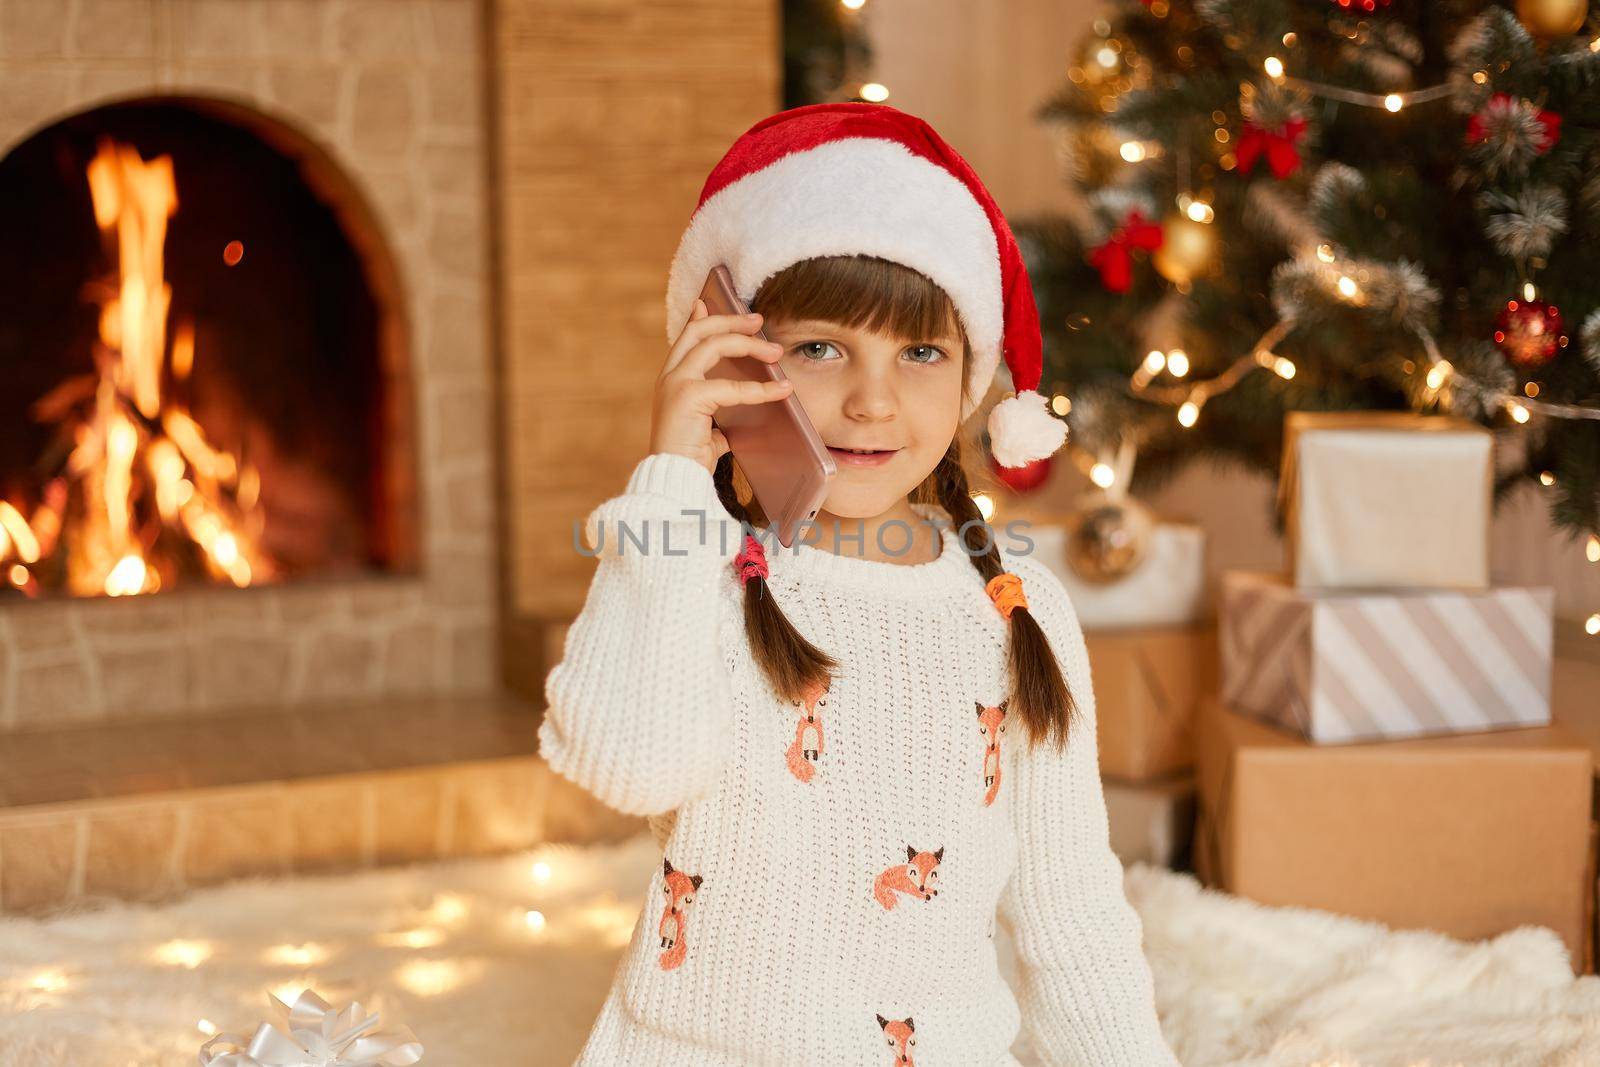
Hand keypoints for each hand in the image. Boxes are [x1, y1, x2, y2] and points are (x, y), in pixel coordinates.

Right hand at [650, 298, 790, 475]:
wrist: (674, 481)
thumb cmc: (689, 461)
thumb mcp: (705, 430)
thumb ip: (715, 415)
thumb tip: (733, 416)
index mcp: (671, 381)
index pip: (685, 338)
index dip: (700, 318)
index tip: (711, 303)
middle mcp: (669, 377)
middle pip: (699, 332)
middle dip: (730, 320)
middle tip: (758, 319)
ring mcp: (675, 384)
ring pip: (712, 345)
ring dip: (747, 343)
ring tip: (774, 350)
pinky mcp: (687, 397)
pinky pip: (730, 386)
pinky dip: (759, 387)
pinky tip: (780, 389)